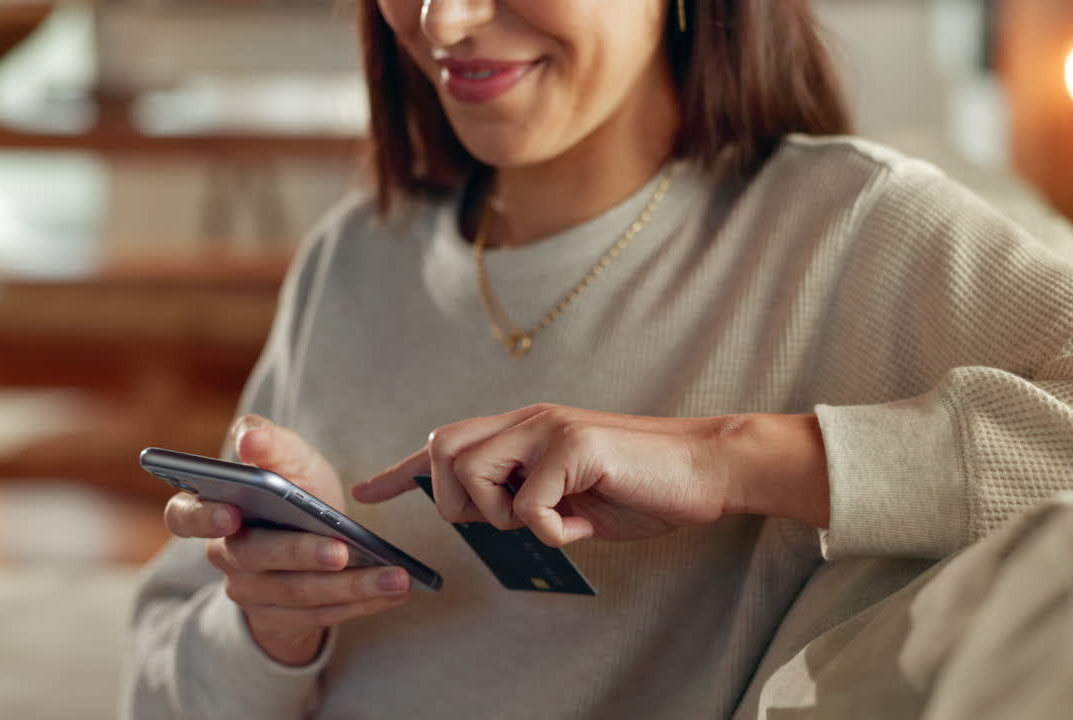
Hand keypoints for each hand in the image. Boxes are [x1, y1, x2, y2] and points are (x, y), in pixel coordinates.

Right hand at [164, 415, 410, 665]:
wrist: (317, 534)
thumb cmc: (297, 485)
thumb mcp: (288, 456)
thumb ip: (267, 440)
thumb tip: (247, 440)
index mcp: (213, 508)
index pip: (184, 516)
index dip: (203, 516)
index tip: (233, 513)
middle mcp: (224, 555)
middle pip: (254, 558)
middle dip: (300, 554)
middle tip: (341, 550)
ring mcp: (249, 592)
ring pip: (296, 594)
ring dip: (349, 586)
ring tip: (394, 577)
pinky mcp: (279, 620)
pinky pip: (319, 616)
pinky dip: (360, 604)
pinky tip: (393, 593)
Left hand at [353, 404, 828, 547]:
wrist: (706, 468)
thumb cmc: (642, 486)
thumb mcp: (572, 496)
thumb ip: (528, 499)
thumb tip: (495, 522)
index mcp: (524, 429)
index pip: (446, 443)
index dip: (402, 470)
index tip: (367, 490)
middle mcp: (528, 419)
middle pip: (443, 453)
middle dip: (459, 503)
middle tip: (508, 521)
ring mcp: (549, 427)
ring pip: (472, 474)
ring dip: (502, 514)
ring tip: (551, 519)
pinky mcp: (574, 445)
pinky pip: (528, 506)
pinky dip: (552, 531)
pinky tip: (583, 522)